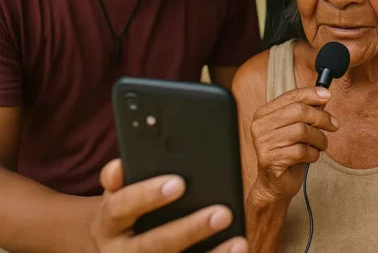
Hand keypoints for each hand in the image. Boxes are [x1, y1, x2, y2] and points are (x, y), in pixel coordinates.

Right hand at [90, 159, 247, 252]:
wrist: (113, 247)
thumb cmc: (128, 210)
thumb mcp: (121, 192)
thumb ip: (127, 177)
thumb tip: (120, 165)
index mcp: (108, 221)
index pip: (121, 206)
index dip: (147, 194)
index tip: (179, 183)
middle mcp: (118, 250)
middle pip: (152, 244)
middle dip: (189, 229)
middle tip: (222, 213)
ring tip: (238, 242)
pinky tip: (236, 250)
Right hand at [248, 87, 339, 205]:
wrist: (275, 185)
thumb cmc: (287, 154)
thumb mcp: (296, 129)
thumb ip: (305, 113)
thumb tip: (323, 97)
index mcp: (264, 114)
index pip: (290, 96)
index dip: (311, 94)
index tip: (328, 96)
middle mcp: (260, 126)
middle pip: (299, 111)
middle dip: (321, 118)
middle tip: (334, 125)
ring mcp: (263, 143)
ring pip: (302, 131)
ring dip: (319, 139)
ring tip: (320, 145)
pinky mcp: (271, 160)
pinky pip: (301, 151)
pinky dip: (313, 153)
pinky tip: (311, 156)